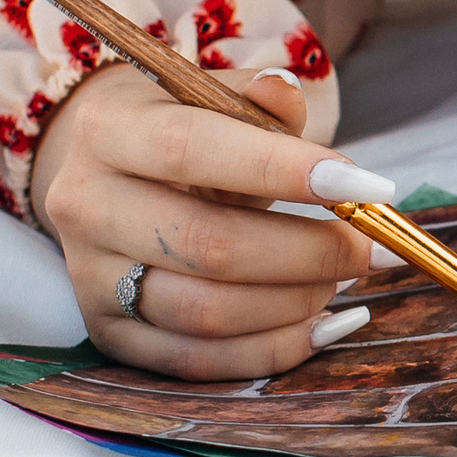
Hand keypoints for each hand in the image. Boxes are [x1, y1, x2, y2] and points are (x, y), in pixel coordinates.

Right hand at [27, 62, 402, 377]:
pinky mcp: (108, 333)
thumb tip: (288, 95)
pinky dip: (272, 350)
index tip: (368, 187)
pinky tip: (324, 325)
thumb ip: (257, 99)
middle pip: (207, 244)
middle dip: (310, 251)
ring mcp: (91, 277)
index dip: (283, 170)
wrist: (106, 174)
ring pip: (205, 312)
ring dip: (296, 302)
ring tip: (342, 279)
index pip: (192, 149)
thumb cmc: (179, 127)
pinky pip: (197, 361)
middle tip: (372, 247)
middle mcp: (84, 205)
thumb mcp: (211, 95)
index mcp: (108, 131)